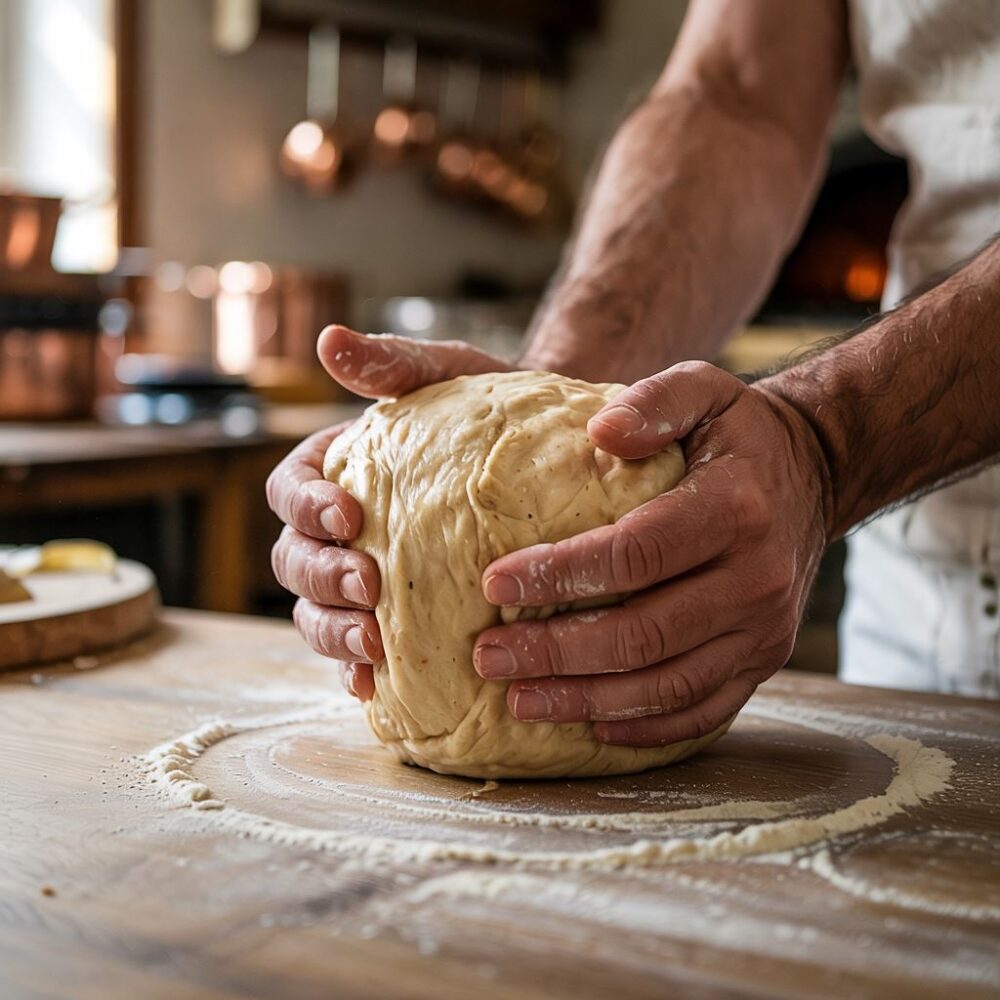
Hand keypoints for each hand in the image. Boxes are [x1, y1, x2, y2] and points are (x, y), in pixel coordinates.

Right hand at [268, 325, 511, 699]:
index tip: (348, 515)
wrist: (546, 454)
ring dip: (334, 633)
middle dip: (323, 578)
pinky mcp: (395, 619)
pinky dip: (357, 672)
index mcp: (334, 472)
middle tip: (370, 586)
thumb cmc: (490, 408)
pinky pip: (358, 654)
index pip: (289, 490)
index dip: (305, 506)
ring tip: (374, 646)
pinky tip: (379, 687)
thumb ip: (393, 364)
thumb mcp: (449, 374)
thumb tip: (330, 340)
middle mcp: (338, 531)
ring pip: (316, 613)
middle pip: (293, 561)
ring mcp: (362, 579)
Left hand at [471, 361, 831, 746]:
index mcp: (735, 509)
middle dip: (556, 652)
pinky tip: (591, 725)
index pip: (635, 555)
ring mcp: (764, 630)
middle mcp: (756, 579)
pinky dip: (645, 728)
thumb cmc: (738, 433)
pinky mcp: (764, 660)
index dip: (561, 575)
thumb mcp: (703, 389)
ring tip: (519, 701)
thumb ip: (654, 402)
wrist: (815, 473)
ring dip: (587, 699)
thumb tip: (600, 430)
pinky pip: (704, 710)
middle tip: (487, 657)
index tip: (494, 583)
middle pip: (644, 633)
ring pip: (667, 685)